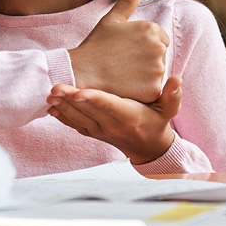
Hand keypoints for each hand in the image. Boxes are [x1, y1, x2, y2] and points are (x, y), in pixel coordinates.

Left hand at [47, 76, 182, 164]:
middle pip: (88, 111)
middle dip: (70, 99)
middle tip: (54, 87)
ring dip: (63, 107)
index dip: (95, 99)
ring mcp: (100, 131)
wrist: (147, 147)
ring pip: (78, 118)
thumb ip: (172, 95)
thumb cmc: (158, 122)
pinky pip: (75, 125)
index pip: (110, 106)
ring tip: (49, 94)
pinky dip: (63, 117)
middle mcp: (111, 125)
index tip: (80, 92)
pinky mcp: (93, 132)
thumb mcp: (169, 109)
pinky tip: (51, 106)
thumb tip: (177, 79)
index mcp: (129, 117)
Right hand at [69, 0, 169, 102]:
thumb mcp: (112, 19)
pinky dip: (142, 90)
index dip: (142, 46)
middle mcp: (158, 47)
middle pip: (160, 56)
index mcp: (152, 29)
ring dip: (145, 75)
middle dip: (145, 60)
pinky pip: (153, 90)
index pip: (160, 39)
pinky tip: (126, 86)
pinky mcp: (153, 90)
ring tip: (123, 74)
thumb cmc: (96, 45)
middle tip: (122, 63)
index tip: (126, 50)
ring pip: (157, 73)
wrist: (81, 73)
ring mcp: (157, 70)